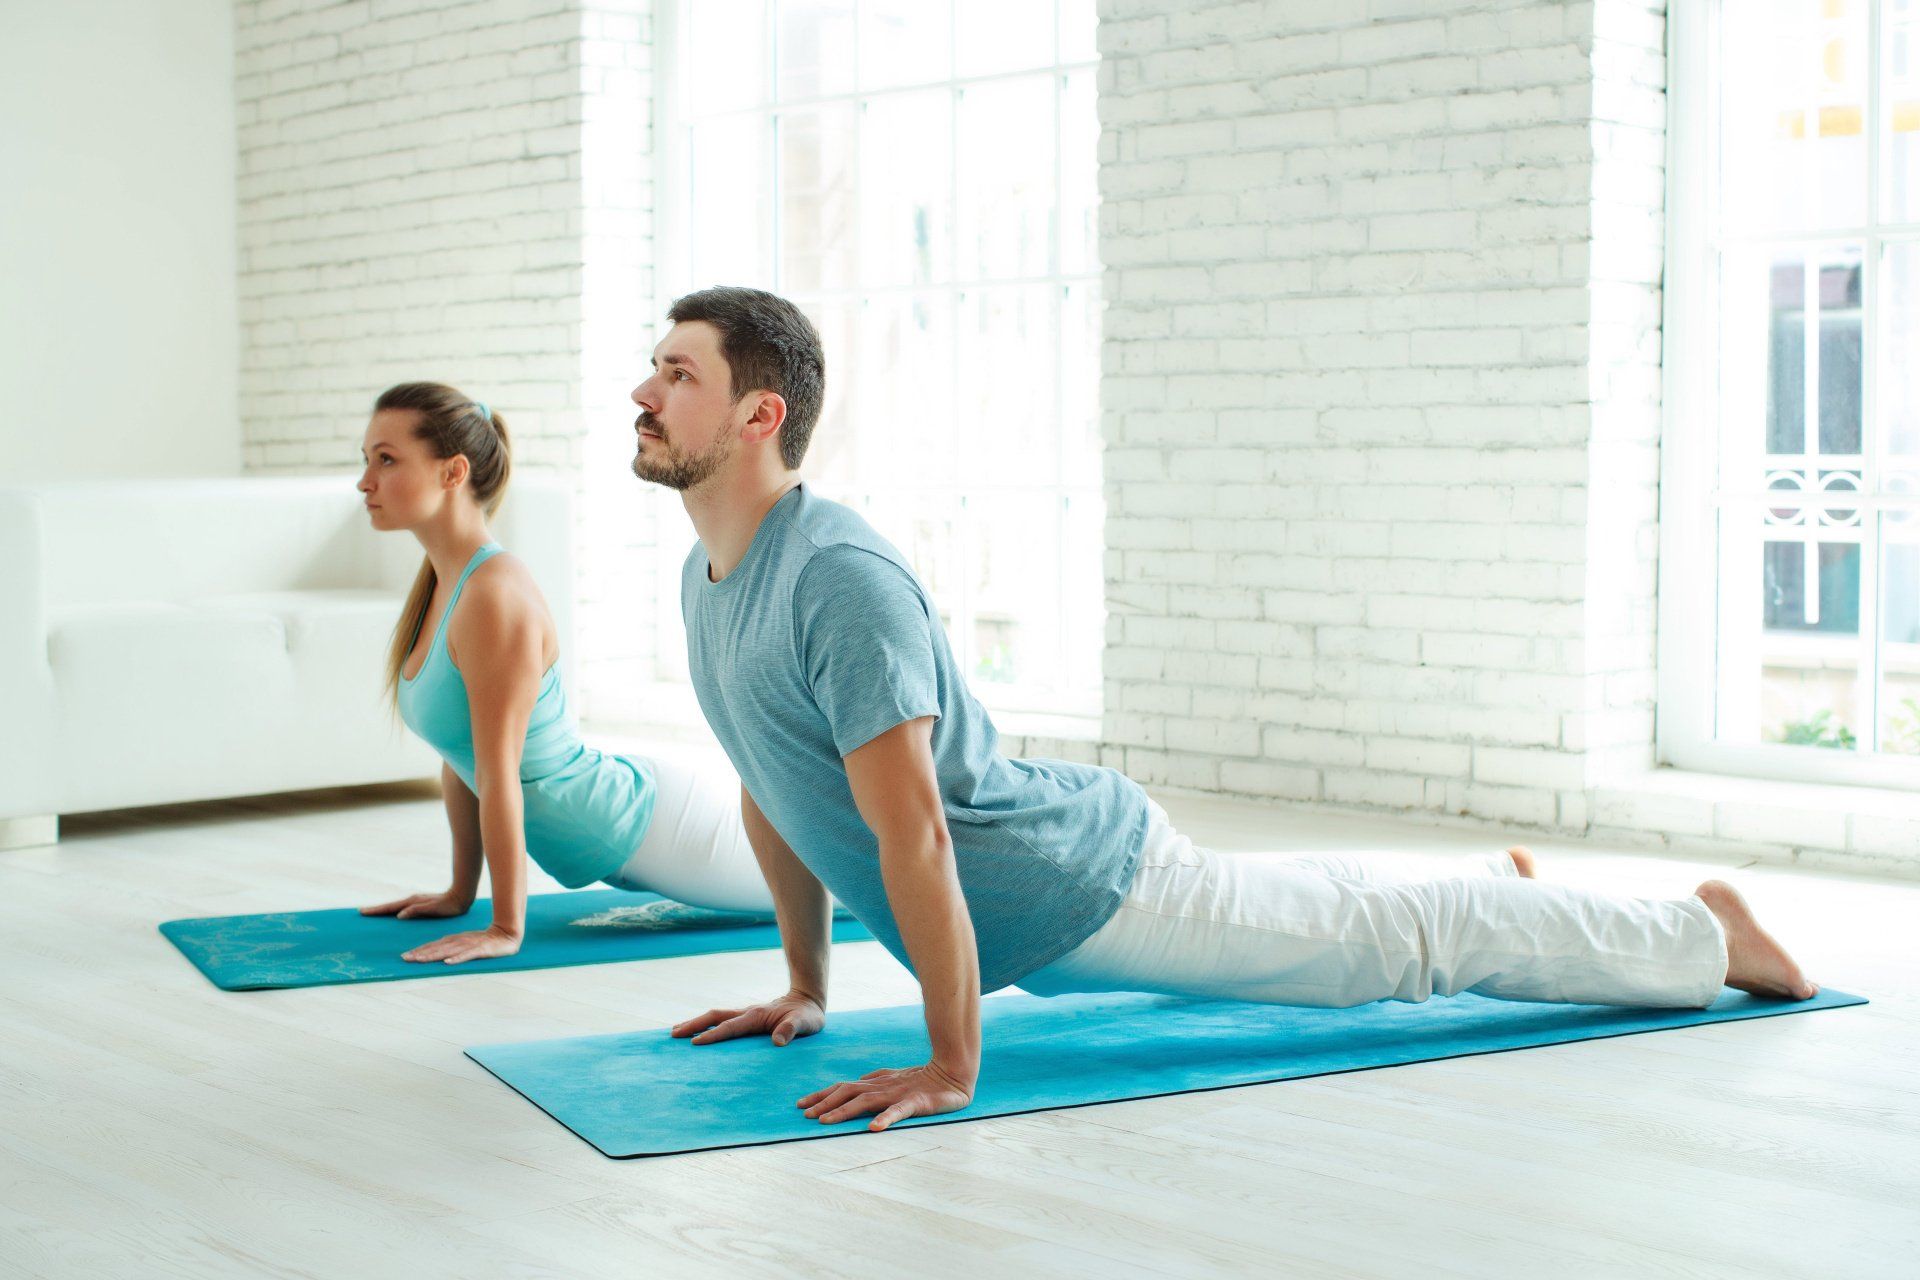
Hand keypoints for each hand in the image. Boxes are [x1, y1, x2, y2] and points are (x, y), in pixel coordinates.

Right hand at [360, 889, 472, 919]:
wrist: (460, 897)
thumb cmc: (448, 906)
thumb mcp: (433, 909)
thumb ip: (416, 911)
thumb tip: (399, 915)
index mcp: (411, 902)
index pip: (389, 907)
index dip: (376, 910)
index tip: (362, 912)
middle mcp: (411, 901)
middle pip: (389, 906)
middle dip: (376, 909)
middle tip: (361, 912)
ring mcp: (415, 902)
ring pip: (394, 906)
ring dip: (383, 910)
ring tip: (372, 913)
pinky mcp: (419, 905)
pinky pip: (401, 908)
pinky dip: (393, 910)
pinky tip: (393, 915)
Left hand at [399, 924, 521, 964]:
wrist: (507, 934)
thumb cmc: (484, 941)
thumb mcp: (465, 943)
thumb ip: (451, 947)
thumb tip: (435, 954)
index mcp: (454, 940)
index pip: (433, 945)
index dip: (419, 951)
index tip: (404, 957)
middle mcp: (459, 941)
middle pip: (437, 948)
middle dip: (420, 953)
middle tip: (405, 959)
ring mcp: (469, 945)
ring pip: (448, 951)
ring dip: (433, 955)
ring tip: (420, 960)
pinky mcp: (481, 950)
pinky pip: (467, 955)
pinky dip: (457, 959)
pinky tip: (447, 963)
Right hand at [670, 991, 824, 1046]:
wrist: (808, 1000)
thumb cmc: (808, 1015)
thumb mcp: (806, 1023)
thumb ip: (792, 1029)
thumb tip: (778, 1041)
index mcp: (757, 1016)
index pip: (731, 1027)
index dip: (713, 1035)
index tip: (695, 1043)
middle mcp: (747, 1012)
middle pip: (715, 1017)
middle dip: (694, 1024)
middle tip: (673, 1034)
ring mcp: (745, 1014)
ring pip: (715, 1017)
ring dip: (696, 1023)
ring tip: (675, 1032)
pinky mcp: (746, 1019)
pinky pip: (722, 1021)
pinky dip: (706, 1025)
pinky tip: (698, 1033)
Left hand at [798, 1060, 974, 1131]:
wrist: (953, 1072)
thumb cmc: (923, 1078)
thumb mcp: (894, 1079)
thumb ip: (875, 1082)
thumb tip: (854, 1085)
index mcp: (877, 1082)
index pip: (843, 1087)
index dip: (822, 1094)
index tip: (802, 1104)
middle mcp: (882, 1086)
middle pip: (847, 1092)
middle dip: (824, 1103)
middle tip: (805, 1115)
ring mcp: (897, 1093)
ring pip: (865, 1101)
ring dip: (844, 1111)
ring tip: (826, 1122)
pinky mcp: (915, 1102)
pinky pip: (898, 1111)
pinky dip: (885, 1118)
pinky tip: (873, 1128)